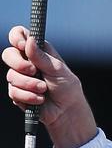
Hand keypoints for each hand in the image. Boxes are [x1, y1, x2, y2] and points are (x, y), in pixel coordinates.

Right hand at [3, 25, 96, 147]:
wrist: (67, 111)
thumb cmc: (67, 88)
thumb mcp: (58, 69)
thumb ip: (42, 56)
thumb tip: (29, 40)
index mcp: (35, 51)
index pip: (18, 35)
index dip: (16, 38)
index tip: (24, 46)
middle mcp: (25, 62)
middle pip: (8, 54)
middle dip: (19, 64)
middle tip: (34, 71)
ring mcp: (20, 78)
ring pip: (11, 76)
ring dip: (29, 84)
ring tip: (43, 89)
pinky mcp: (18, 93)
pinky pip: (13, 92)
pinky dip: (28, 96)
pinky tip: (40, 100)